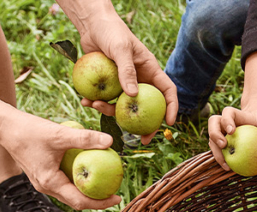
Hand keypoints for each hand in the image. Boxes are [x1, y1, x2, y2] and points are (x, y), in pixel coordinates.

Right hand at [1, 116, 122, 210]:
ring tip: (104, 183)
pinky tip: (88, 169)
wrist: (5, 127)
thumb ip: (85, 138)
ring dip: (87, 191)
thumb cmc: (30, 130)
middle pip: (75, 201)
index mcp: (50, 183)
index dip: (101, 202)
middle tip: (115, 192)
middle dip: (96, 200)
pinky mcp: (41, 174)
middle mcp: (46, 187)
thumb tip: (110, 141)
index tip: (118, 198)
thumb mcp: (60, 133)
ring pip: (69, 193)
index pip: (80, 201)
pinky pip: (63, 183)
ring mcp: (42, 182)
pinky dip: (77, 181)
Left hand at [75, 13, 178, 144]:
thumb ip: (126, 71)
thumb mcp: (121, 48)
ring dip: (110, 111)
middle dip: (146, 124)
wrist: (91, 25)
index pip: (167, 91)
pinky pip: (106, 99)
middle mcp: (139, 79)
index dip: (171, 107)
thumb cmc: (111, 31)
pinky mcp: (109, 84)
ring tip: (94, 105)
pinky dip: (96, 102)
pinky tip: (85, 101)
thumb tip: (132, 96)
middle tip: (142, 140)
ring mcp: (123, 83)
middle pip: (148, 106)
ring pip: (123, 106)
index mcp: (149, 70)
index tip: (168, 123)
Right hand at [207, 98, 256, 170]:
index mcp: (238, 114)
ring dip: (216, 152)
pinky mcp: (224, 142)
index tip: (232, 131)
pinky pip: (219, 150)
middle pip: (213, 123)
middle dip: (214, 134)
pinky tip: (230, 169)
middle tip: (223, 145)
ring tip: (226, 166)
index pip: (228, 112)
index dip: (226, 120)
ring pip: (213, 139)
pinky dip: (222, 159)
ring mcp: (223, 132)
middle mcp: (227, 122)